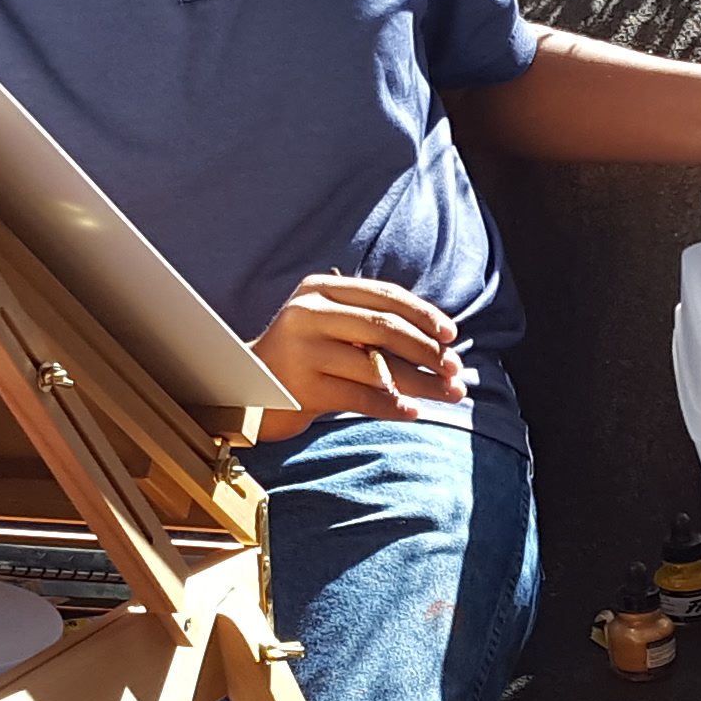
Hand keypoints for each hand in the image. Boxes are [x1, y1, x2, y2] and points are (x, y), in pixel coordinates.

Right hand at [254, 271, 468, 432]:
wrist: (244, 389)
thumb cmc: (302, 356)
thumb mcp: (328, 324)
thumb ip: (369, 321)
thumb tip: (439, 340)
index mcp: (320, 289)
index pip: (385, 296)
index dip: (423, 315)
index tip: (451, 335)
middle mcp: (308, 313)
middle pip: (385, 328)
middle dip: (428, 350)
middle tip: (456, 369)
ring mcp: (303, 350)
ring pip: (378, 367)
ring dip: (421, 382)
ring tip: (449, 393)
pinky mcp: (302, 387)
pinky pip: (361, 398)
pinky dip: (392, 406)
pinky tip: (412, 412)